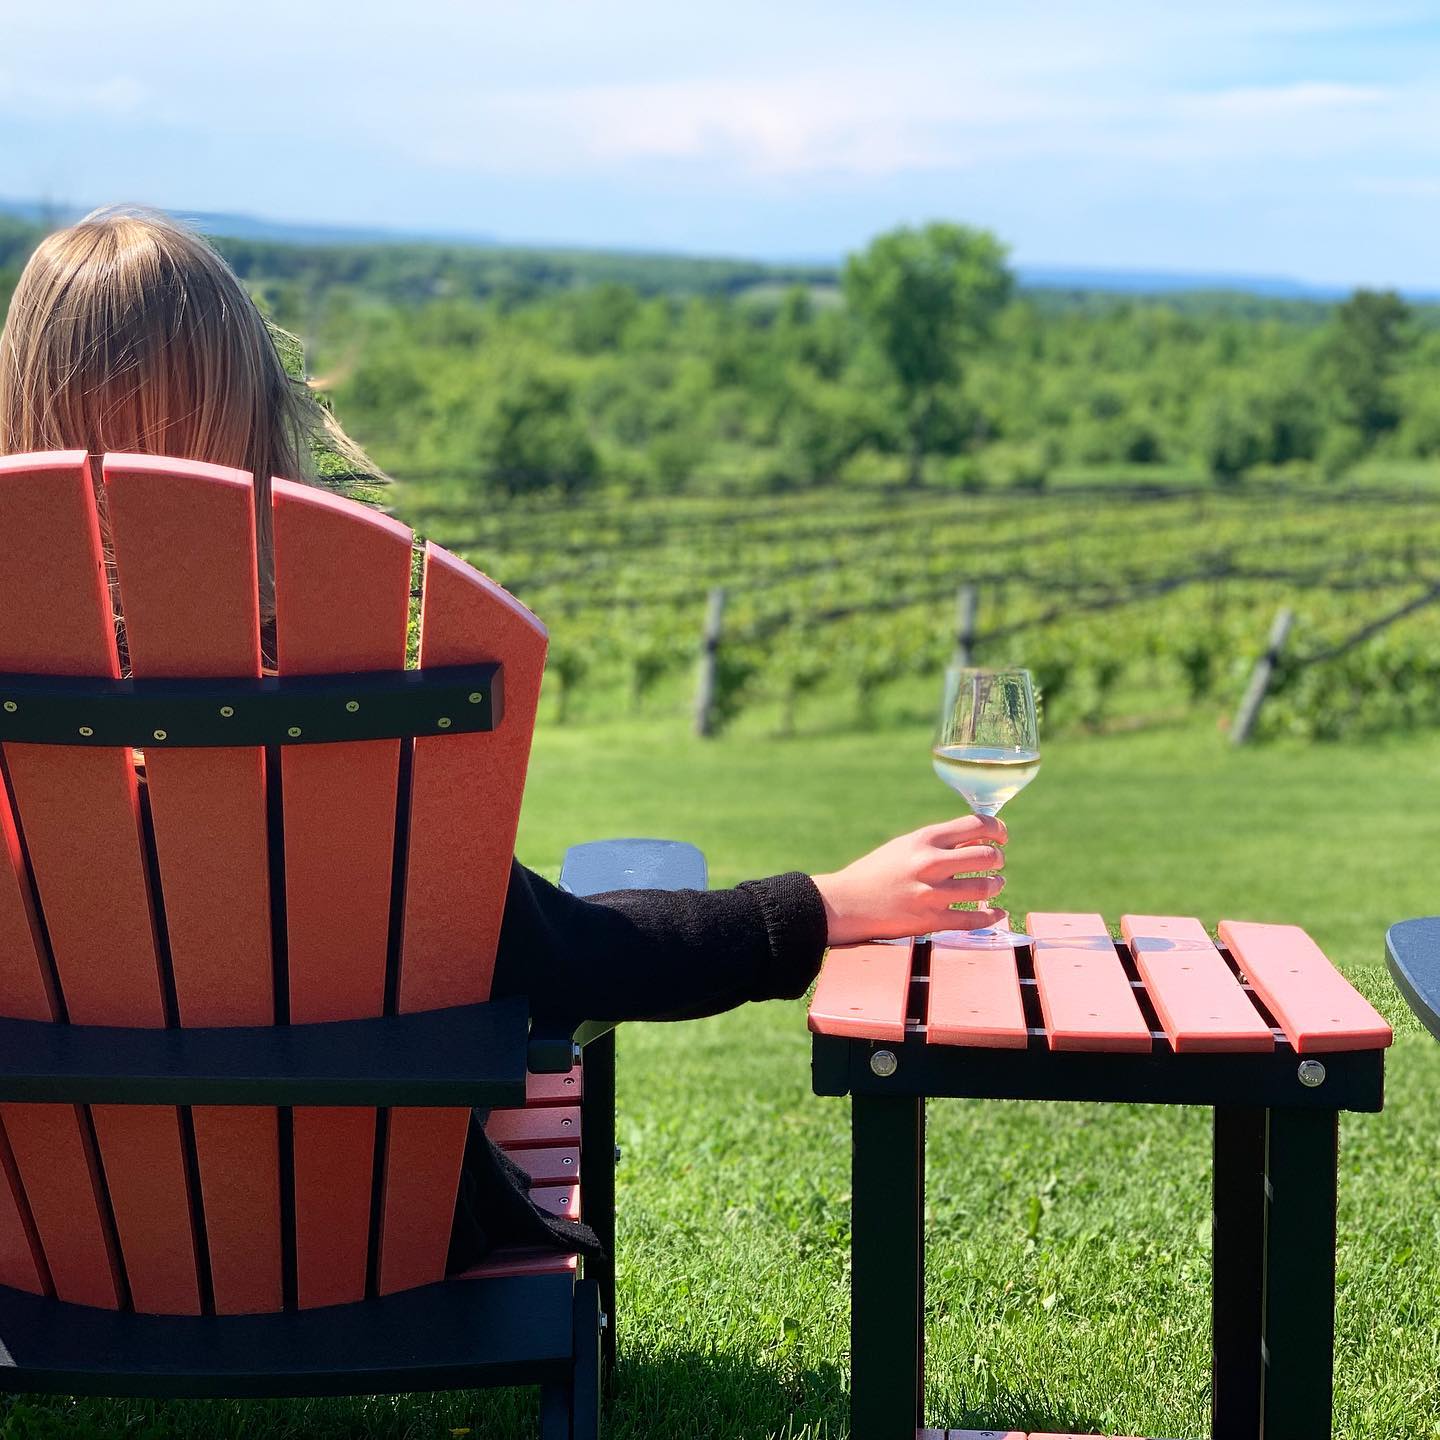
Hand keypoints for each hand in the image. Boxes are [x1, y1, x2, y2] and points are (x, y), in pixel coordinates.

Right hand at [811, 815, 1007, 945]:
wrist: (846, 903)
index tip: (1001, 836)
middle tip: (997, 863)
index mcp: (925, 839)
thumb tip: (979, 838)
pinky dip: (992, 916)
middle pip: (987, 855)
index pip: (976, 824)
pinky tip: (997, 913)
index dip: (997, 829)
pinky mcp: (931, 921)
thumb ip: (940, 842)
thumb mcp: (905, 846)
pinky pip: (974, 920)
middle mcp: (930, 863)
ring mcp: (931, 893)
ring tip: (995, 885)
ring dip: (996, 885)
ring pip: (985, 887)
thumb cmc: (876, 871)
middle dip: (998, 858)